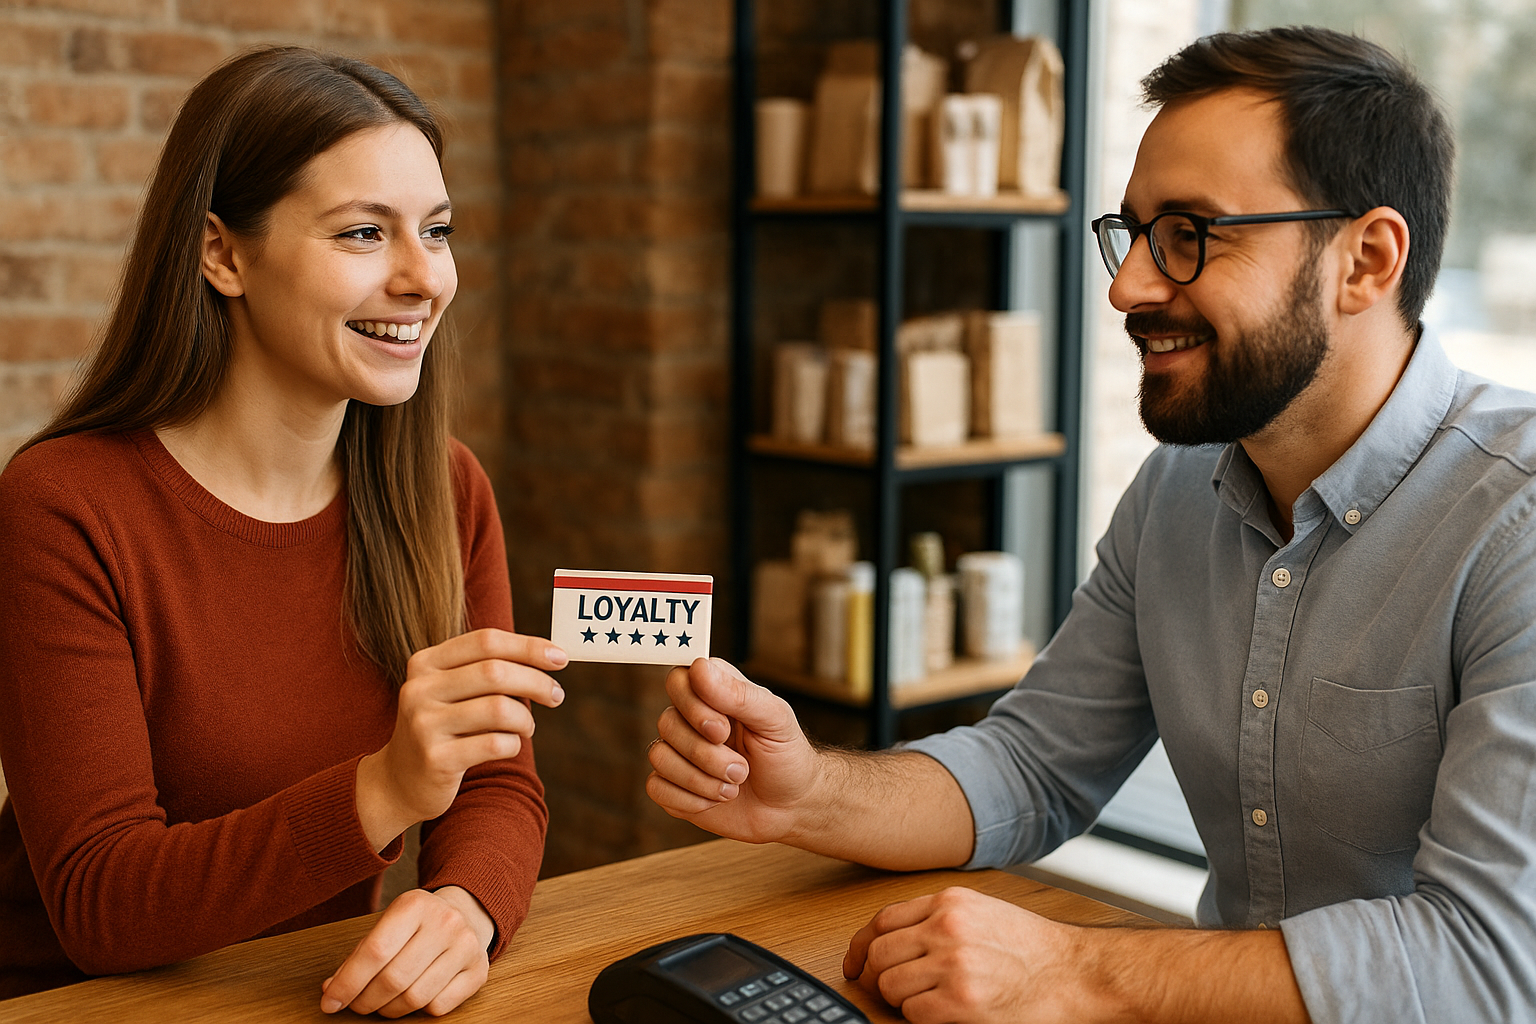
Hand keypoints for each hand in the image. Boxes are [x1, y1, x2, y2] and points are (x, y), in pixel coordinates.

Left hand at [320, 886, 492, 1016]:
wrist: (466, 914)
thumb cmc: (418, 923)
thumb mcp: (388, 925)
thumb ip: (360, 955)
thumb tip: (332, 990)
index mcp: (415, 905)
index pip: (374, 951)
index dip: (348, 983)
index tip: (330, 1002)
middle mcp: (444, 922)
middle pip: (393, 978)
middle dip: (365, 1001)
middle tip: (356, 1005)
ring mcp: (466, 946)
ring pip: (415, 997)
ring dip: (389, 1010)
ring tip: (382, 1003)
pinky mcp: (478, 970)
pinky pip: (438, 1006)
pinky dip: (418, 1011)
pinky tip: (413, 996)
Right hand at [358, 629, 565, 849]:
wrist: (398, 782)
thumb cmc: (443, 728)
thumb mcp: (452, 691)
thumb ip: (488, 670)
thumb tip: (550, 656)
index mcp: (425, 663)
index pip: (486, 641)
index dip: (528, 646)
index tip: (560, 657)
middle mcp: (420, 689)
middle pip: (495, 672)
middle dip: (537, 682)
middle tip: (557, 695)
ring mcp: (424, 724)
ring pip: (500, 709)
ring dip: (526, 718)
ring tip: (527, 726)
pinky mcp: (436, 759)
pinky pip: (495, 744)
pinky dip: (513, 743)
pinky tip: (509, 745)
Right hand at [645, 657, 819, 843]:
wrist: (790, 807)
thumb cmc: (786, 756)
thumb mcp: (775, 720)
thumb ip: (739, 693)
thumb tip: (700, 668)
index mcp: (714, 691)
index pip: (678, 680)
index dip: (694, 707)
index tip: (724, 729)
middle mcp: (690, 718)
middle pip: (666, 722)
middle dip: (707, 753)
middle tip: (742, 767)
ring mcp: (678, 752)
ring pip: (660, 757)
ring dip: (702, 780)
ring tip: (734, 784)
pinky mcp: (671, 785)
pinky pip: (657, 788)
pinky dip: (691, 800)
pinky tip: (716, 799)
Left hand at [844, 887, 1088, 1023]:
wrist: (1073, 974)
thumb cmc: (1032, 948)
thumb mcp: (981, 912)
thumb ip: (936, 919)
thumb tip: (887, 940)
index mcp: (949, 903)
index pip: (882, 921)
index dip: (861, 946)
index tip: (855, 963)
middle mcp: (947, 928)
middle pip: (879, 954)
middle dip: (878, 977)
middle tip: (892, 989)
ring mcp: (953, 965)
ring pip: (890, 985)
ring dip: (902, 999)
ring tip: (929, 1001)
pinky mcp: (961, 1002)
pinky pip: (912, 1013)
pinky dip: (920, 1018)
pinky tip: (943, 1012)